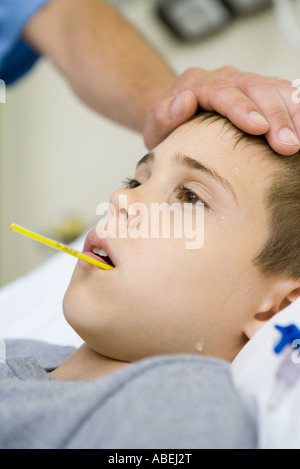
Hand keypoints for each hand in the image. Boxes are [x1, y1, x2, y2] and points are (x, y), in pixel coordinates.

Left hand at [143, 66, 299, 154]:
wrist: (175, 116)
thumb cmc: (168, 126)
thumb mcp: (155, 128)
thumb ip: (163, 116)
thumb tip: (183, 102)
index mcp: (197, 84)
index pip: (223, 92)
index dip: (243, 109)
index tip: (260, 128)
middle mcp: (224, 78)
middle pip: (255, 87)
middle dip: (276, 116)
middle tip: (289, 144)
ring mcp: (243, 82)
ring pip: (274, 87)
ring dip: (292, 112)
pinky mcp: (258, 91)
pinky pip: (282, 92)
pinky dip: (295, 108)